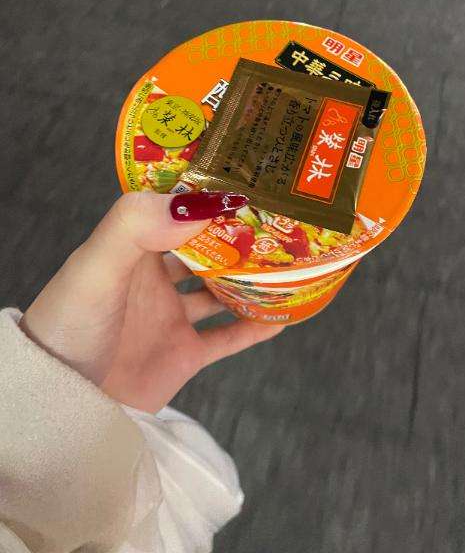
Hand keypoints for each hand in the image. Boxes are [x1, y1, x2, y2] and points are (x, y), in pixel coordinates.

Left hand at [20, 192, 282, 412]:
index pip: (175, 210)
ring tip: (288, 261)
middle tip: (279, 217)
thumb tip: (202, 204)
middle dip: (238, 233)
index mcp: (133, 248)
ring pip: (222, 290)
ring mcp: (171, 317)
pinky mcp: (183, 355)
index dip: (207, 192)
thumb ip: (137, 226)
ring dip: (251, 278)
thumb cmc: (67, 327)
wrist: (61, 405)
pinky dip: (256, 327)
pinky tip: (284, 315)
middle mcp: (155, 278)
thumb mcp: (95, 266)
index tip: (247, 176)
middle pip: (206, 248)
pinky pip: (229, 337)